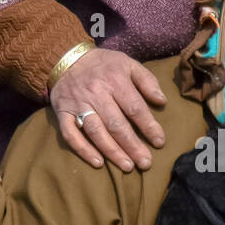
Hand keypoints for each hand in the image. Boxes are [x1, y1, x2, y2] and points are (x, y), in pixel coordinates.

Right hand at [50, 47, 167, 170]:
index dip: (148, 126)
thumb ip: (147, 81)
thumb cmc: (103, 64)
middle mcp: (96, 93)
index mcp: (114, 80)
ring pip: (95, 132)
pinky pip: (70, 135)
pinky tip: (98, 162)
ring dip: (112, 151)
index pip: (134, 108)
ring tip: (127, 166)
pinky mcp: (63, 114)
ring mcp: (77, 105)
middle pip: (116, 124)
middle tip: (145, 163)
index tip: (159, 142)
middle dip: (132, 145)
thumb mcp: (128, 63)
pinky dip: (83, 149)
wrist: (65, 58)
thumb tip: (162, 101)